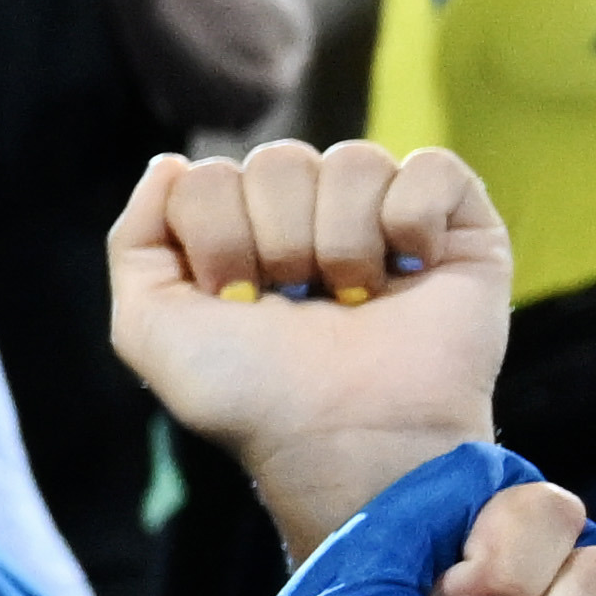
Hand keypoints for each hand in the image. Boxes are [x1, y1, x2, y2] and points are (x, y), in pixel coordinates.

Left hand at [105, 141, 510, 562]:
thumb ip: (135, 239)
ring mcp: (387, 217)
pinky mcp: (460, 225)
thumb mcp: (149, 325)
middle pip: (278, 160)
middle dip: (276, 240)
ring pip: (352, 159)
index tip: (233, 299)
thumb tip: (170, 163)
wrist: (344, 437)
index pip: (209, 175)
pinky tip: (410, 271)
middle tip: (295, 302)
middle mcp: (313, 217)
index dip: (215, 236)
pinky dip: (412, 220)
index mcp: (243, 232)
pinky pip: (431, 167)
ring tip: (353, 300)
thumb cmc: (249, 394)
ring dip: (341, 241)